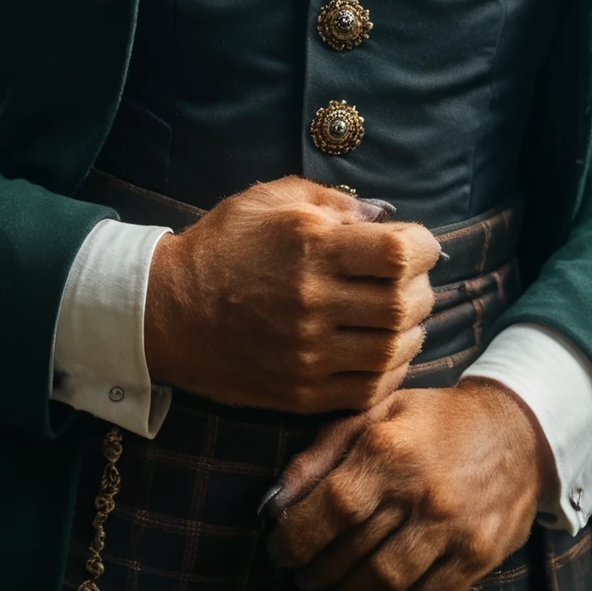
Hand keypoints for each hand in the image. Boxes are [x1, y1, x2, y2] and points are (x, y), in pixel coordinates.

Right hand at [143, 175, 439, 413]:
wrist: (168, 310)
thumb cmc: (222, 245)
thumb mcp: (271, 199)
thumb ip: (334, 202)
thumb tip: (386, 216)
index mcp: (310, 246)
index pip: (399, 254)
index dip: (423, 247)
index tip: (418, 244)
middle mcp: (313, 301)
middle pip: (404, 304)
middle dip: (421, 288)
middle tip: (410, 280)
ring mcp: (308, 352)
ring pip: (393, 350)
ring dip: (411, 331)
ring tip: (400, 315)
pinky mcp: (301, 391)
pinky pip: (369, 389)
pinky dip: (390, 369)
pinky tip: (384, 350)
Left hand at [262, 377, 554, 590]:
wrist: (516, 430)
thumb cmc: (432, 421)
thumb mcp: (376, 412)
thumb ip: (321, 452)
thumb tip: (274, 502)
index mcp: (389, 446)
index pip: (332, 507)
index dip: (297, 536)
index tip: (279, 548)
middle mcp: (421, 490)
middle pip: (353, 553)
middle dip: (316, 572)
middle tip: (304, 574)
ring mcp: (453, 527)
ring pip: (385, 585)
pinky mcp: (477, 555)